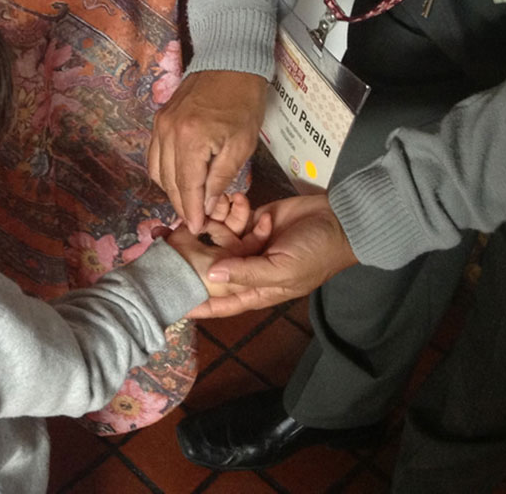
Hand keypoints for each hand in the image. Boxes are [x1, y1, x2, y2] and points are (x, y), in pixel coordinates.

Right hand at [148, 69, 269, 232]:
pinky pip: (154, 154)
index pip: (186, 186)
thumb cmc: (243, 102)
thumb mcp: (241, 144)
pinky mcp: (160, 119)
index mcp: (190, 140)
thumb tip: (207, 203)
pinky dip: (163, 171)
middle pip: (168, 181)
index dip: (192, 211)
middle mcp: (168, 133)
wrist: (230, 62)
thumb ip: (221, 176)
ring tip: (188, 203)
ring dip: (170, 190)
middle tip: (194, 221)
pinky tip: (178, 179)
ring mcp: (160, 125)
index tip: (196, 228)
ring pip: (156, 170)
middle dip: (180, 204)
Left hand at [187, 194, 357, 317]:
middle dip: (193, 260)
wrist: (340, 219)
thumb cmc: (315, 253)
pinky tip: (231, 202)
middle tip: (166, 247)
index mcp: (257, 289)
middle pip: (214, 269)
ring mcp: (251, 243)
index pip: (221, 303)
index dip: (197, 304)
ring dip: (213, 228)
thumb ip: (247, 273)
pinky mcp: (255, 220)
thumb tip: (212, 274)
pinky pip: (232, 218)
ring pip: (220, 240)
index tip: (170, 302)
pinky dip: (229, 210)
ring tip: (199, 217)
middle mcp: (249, 268)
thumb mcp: (283, 269)